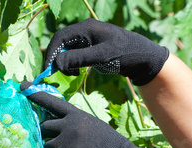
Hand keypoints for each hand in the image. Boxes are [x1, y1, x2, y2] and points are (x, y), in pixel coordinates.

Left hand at [21, 81, 151, 147]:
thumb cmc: (109, 145)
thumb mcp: (91, 125)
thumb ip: (71, 123)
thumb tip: (53, 126)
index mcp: (75, 115)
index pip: (50, 102)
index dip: (35, 94)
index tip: (22, 86)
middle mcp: (66, 127)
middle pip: (43, 127)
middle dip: (46, 134)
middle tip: (60, 142)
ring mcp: (62, 145)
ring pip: (44, 147)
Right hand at [45, 18, 168, 85]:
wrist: (143, 58)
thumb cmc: (125, 55)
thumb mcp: (102, 57)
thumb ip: (79, 59)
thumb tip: (57, 63)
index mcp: (87, 28)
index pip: (60, 38)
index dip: (51, 53)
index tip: (47, 70)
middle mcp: (85, 31)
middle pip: (61, 43)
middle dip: (56, 59)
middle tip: (53, 74)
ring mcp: (88, 39)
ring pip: (67, 50)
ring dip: (63, 62)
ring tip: (70, 74)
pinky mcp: (91, 48)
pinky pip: (74, 54)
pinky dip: (71, 64)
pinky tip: (76, 73)